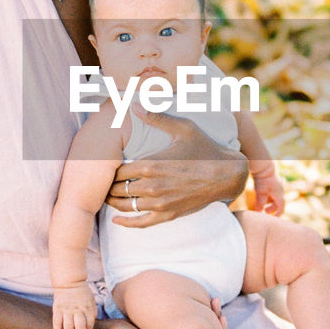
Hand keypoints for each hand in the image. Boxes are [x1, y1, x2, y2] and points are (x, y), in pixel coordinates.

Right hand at [52, 284, 96, 328]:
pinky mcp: (58, 307)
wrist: (69, 281)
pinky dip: (57, 328)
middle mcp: (77, 309)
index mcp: (87, 307)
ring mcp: (67, 309)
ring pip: (67, 325)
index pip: (89, 322)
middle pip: (80, 326)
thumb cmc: (82, 291)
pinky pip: (57, 320)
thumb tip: (92, 322)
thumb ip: (92, 310)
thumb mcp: (91, 299)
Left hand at [106, 108, 247, 227]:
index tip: (106, 167)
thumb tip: (134, 104)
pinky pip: (140, 223)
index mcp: (151, 164)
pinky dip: (125, 223)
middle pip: (118, 189)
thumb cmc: (204, 148)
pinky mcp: (168, 215)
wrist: (226, 174)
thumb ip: (156, 117)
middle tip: (103, 182)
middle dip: (108, 186)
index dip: (109, 170)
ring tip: (108, 197)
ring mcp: (160, 203)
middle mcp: (152, 186)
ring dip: (114, 202)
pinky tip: (116, 220)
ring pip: (126, 206)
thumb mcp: (182, 128)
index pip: (118, 171)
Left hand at [251, 165, 284, 215]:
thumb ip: (260, 205)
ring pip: (276, 198)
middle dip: (272, 208)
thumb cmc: (262, 181)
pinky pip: (273, 192)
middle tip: (264, 211)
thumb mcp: (260, 194)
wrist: (264, 167)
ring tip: (262, 203)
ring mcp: (278, 186)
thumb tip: (258, 214)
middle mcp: (281, 191)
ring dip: (270, 202)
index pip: (281, 208)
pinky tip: (262, 195)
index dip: (277, 214)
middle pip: (278, 203)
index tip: (272, 219)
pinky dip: (269, 196)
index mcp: (279, 195)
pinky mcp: (275, 183)